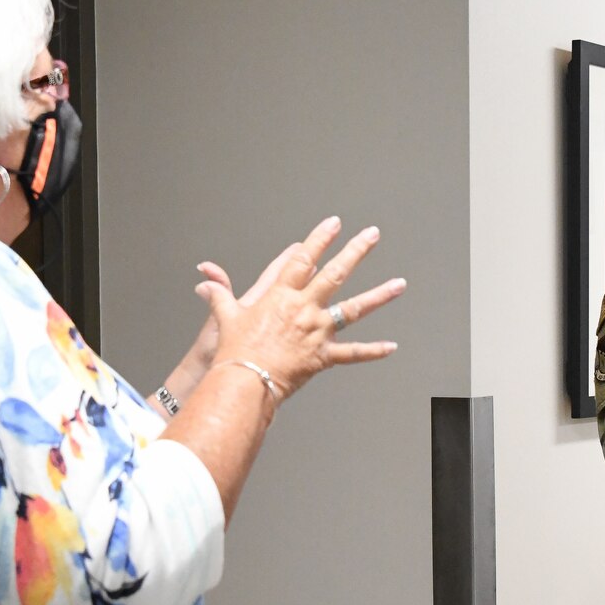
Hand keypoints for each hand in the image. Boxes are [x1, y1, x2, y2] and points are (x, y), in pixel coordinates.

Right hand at [195, 216, 404, 399]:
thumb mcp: (226, 318)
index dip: (319, 239)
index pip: (303, 259)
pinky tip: (391, 347)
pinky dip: (373, 351)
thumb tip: (205, 281)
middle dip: (356, 252)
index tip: (334, 224)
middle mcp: (304, 309)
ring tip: (399, 284)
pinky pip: (353, 353)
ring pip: (354, 309)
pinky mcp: (323, 356)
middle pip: (335, 274)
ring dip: (378, 296)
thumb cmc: (234, 351)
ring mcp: (317, 331)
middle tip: (372, 235)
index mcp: (281, 296)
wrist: (245, 381)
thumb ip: (220, 295)